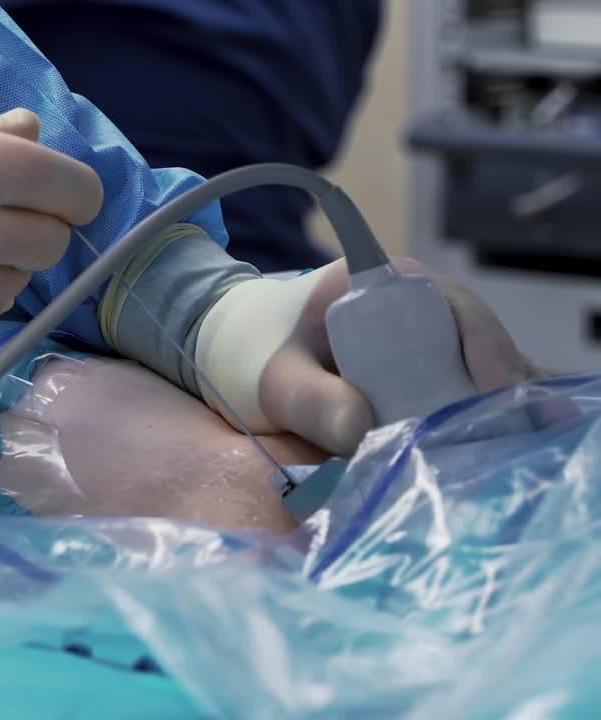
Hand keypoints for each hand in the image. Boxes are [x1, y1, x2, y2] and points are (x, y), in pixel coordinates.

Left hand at [201, 258, 544, 456]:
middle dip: (498, 389)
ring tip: (504, 454)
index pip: (453, 305)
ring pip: (474, 371)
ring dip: (490, 410)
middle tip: (509, 439)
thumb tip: (360, 429)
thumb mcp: (270, 377)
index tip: (494, 391)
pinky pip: (457, 393)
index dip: (485, 346)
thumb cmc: (247, 349)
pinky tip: (485, 455)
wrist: (227, 354)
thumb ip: (308, 399)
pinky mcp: (415, 374)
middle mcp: (411, 305)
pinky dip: (471, 422)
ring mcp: (417, 340)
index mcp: (379, 282)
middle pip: (478, 344)